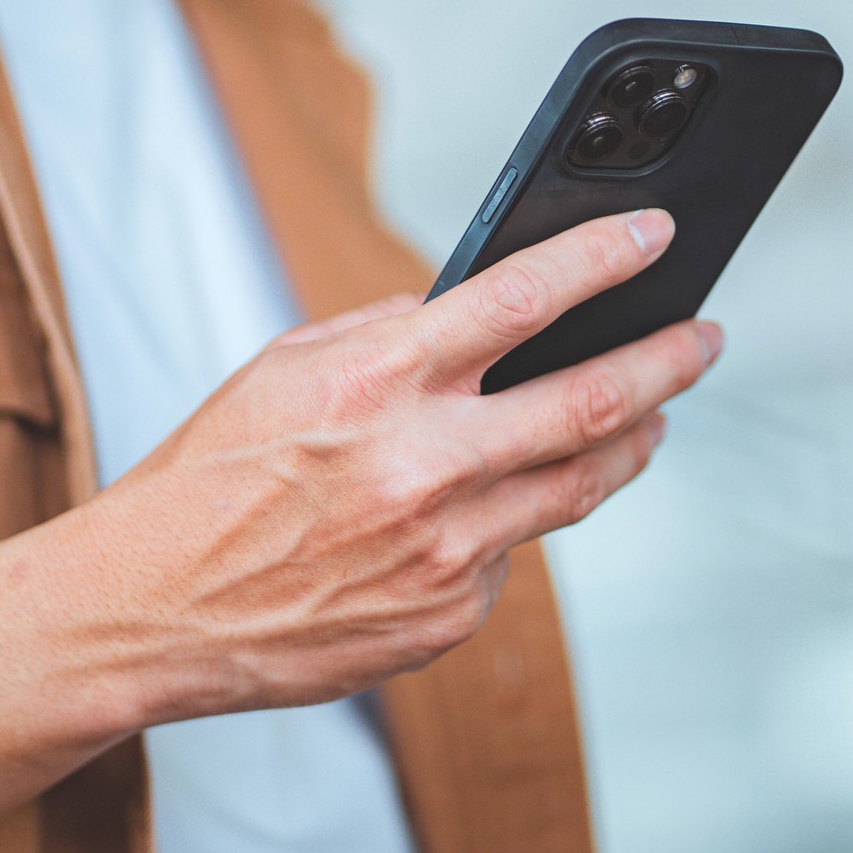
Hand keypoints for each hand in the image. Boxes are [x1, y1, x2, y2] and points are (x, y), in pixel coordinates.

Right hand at [45, 208, 721, 724]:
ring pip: (581, 484)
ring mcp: (446, 550)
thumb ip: (386, 330)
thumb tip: (470, 308)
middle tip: (705, 336)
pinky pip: (513, 554)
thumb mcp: (282, 367)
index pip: (522, 299)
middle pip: (595, 400)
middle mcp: (424, 464)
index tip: (655, 236)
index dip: (603, 260)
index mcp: (378, 382)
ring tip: (653, 415)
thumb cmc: (209, 479)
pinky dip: (512, 520)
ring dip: (633, 441)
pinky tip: (487, 509)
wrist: (147, 610)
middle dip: (670, 359)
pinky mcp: (449, 616)